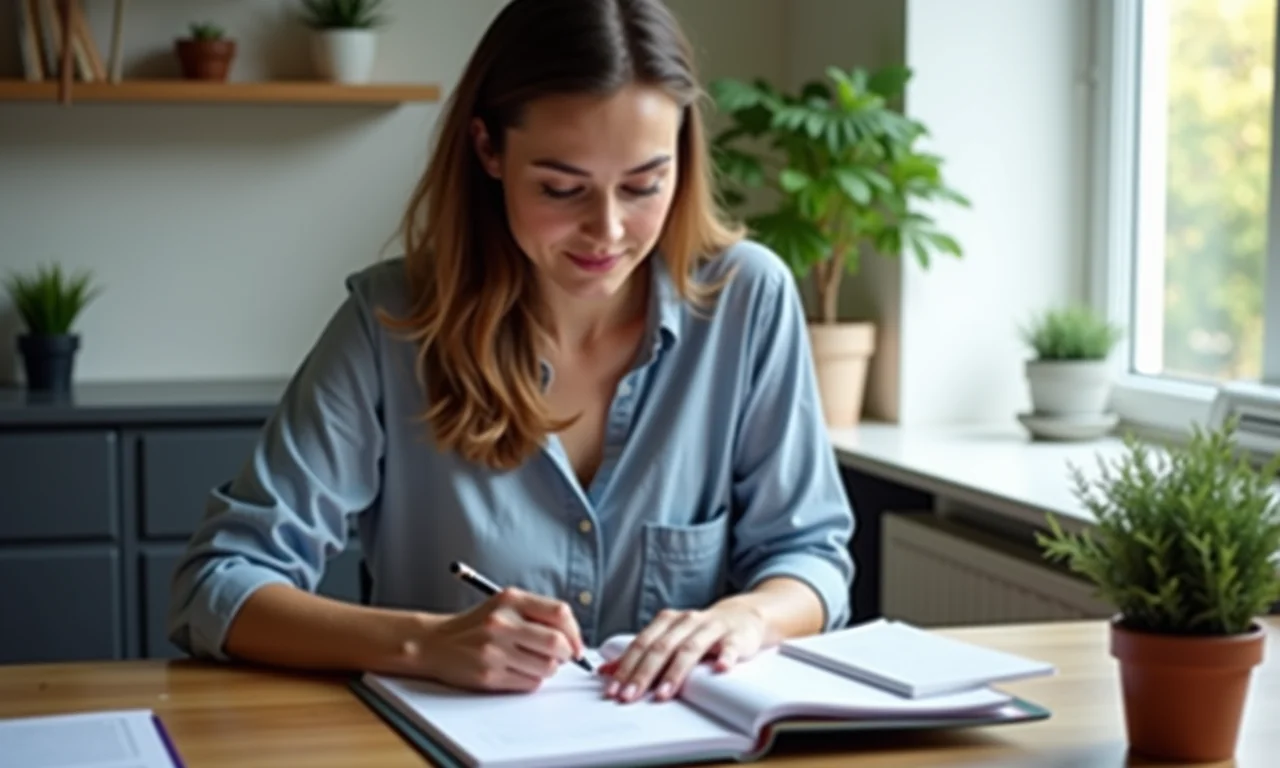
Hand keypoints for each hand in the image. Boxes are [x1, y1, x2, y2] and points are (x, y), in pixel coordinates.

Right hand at [413, 588, 585, 691]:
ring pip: (547, 667)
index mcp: (510, 600)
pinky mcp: (490, 674)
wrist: (435, 643)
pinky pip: (530, 683)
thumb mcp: (503, 606)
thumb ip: (537, 614)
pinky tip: (518, 672)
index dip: (574, 632)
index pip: (560, 613)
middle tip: (562, 658)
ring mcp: (495, 650)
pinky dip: (532, 680)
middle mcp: (503, 622)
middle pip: (557, 643)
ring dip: (548, 670)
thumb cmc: (476, 626)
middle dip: (567, 655)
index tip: (576, 644)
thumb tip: (573, 638)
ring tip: (533, 663)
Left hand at [599, 603, 769, 702]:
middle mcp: (687, 621)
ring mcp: (712, 628)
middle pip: (662, 647)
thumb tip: (605, 672)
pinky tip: (720, 669)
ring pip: (691, 648)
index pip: (642, 644)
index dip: (626, 667)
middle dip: (643, 674)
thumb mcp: (669, 638)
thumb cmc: (700, 632)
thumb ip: (640, 654)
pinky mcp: (736, 636)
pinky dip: (725, 657)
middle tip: (630, 696)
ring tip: (663, 694)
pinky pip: (730, 646)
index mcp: (667, 621)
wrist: (742, 616)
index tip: (614, 689)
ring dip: (675, 672)